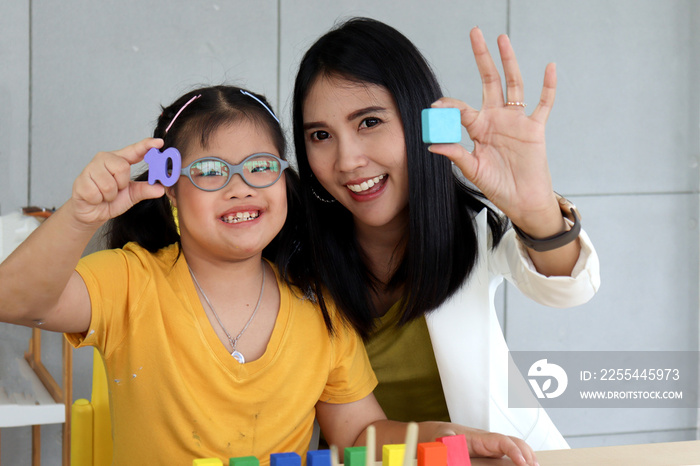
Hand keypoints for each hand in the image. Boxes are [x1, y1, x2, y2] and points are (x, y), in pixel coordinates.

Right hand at [70, 138, 165, 227]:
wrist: (91, 212)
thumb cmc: (110, 200)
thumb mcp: (131, 195)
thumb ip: (145, 190)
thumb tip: (161, 189)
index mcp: (118, 160)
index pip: (134, 150)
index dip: (146, 145)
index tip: (159, 142)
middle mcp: (104, 160)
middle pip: (123, 167)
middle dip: (121, 184)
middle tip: (115, 189)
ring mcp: (90, 169)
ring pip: (109, 184)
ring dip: (110, 195)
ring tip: (104, 195)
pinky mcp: (80, 181)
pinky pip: (96, 193)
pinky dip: (98, 200)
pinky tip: (94, 198)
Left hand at [422, 422, 537, 465]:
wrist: (442, 433)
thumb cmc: (444, 435)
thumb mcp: (443, 440)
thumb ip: (448, 446)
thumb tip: (451, 454)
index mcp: (481, 437)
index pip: (503, 441)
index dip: (515, 451)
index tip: (522, 464)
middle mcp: (491, 441)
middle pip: (516, 442)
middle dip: (528, 454)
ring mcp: (494, 447)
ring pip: (517, 447)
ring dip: (528, 456)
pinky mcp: (493, 453)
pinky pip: (511, 454)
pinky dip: (522, 459)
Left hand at [428, 27, 561, 234]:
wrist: (521, 200)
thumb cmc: (496, 186)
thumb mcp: (472, 170)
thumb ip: (456, 155)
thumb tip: (431, 145)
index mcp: (477, 128)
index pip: (461, 109)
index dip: (448, 106)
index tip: (434, 107)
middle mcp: (496, 118)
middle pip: (489, 81)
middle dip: (482, 57)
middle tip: (475, 33)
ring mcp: (516, 121)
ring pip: (513, 84)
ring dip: (508, 62)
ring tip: (502, 39)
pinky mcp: (534, 128)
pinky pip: (543, 103)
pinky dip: (548, 86)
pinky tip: (549, 68)